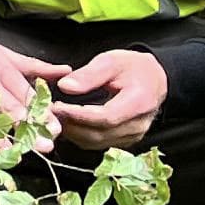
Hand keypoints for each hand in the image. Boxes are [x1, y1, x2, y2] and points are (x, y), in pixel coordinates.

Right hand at [0, 19, 67, 140]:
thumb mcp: (4, 52)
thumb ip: (34, 66)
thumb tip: (66, 71)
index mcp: (3, 70)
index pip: (27, 94)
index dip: (43, 113)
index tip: (56, 129)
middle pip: (10, 107)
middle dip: (28, 128)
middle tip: (44, 146)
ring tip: (10, 155)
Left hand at [49, 43, 168, 154]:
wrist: (155, 79)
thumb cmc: (134, 68)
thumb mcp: (112, 61)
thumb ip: (89, 74)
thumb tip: (65, 86)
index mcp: (139, 103)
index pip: (105, 117)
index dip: (78, 115)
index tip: (56, 106)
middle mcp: (137, 125)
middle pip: (99, 134)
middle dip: (71, 125)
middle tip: (49, 112)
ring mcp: (133, 136)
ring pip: (96, 142)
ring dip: (73, 133)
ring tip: (55, 117)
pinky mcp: (125, 140)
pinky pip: (99, 144)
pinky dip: (80, 136)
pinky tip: (68, 123)